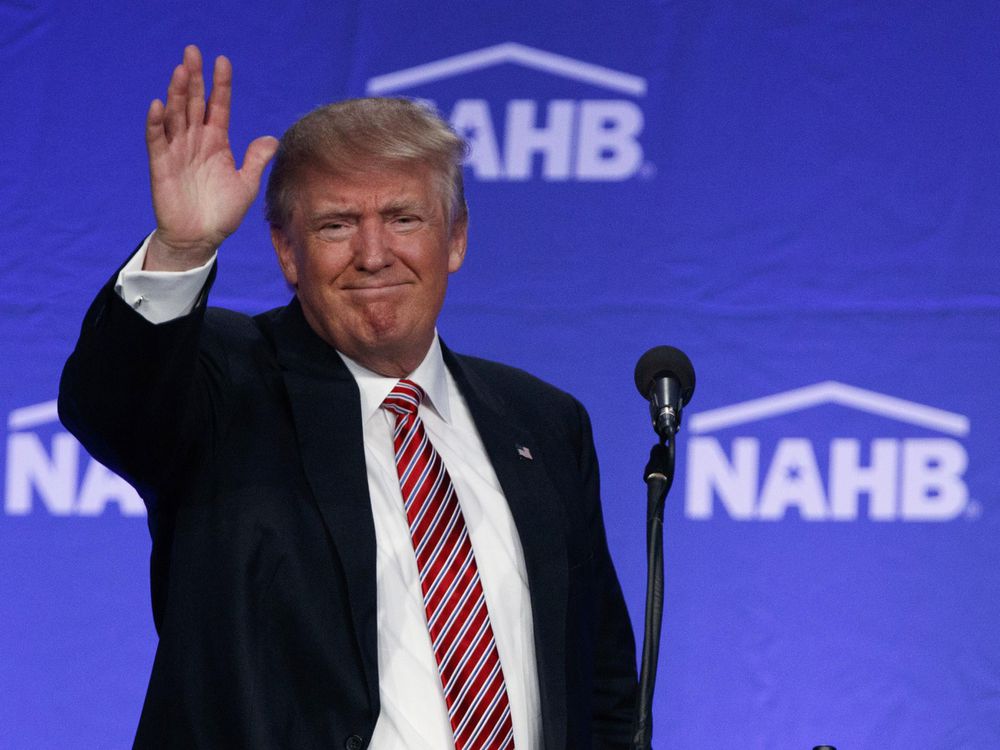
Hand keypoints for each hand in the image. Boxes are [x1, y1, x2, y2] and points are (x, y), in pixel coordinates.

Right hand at [144, 45, 277, 270]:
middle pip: (193, 103)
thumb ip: (256, 160)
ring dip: (176, 93)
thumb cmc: (222, 213)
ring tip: (180, 70)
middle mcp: (196, 141)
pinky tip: (158, 105)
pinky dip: (156, 123)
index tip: (222, 61)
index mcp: (217, 143)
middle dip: (194, 78)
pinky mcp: (161, 165)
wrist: (200, 239)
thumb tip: (273, 138)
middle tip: (193, 51)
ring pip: (175, 116)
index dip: (220, 85)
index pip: (218, 106)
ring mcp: (177, 151)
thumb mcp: (246, 185)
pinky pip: (157, 140)